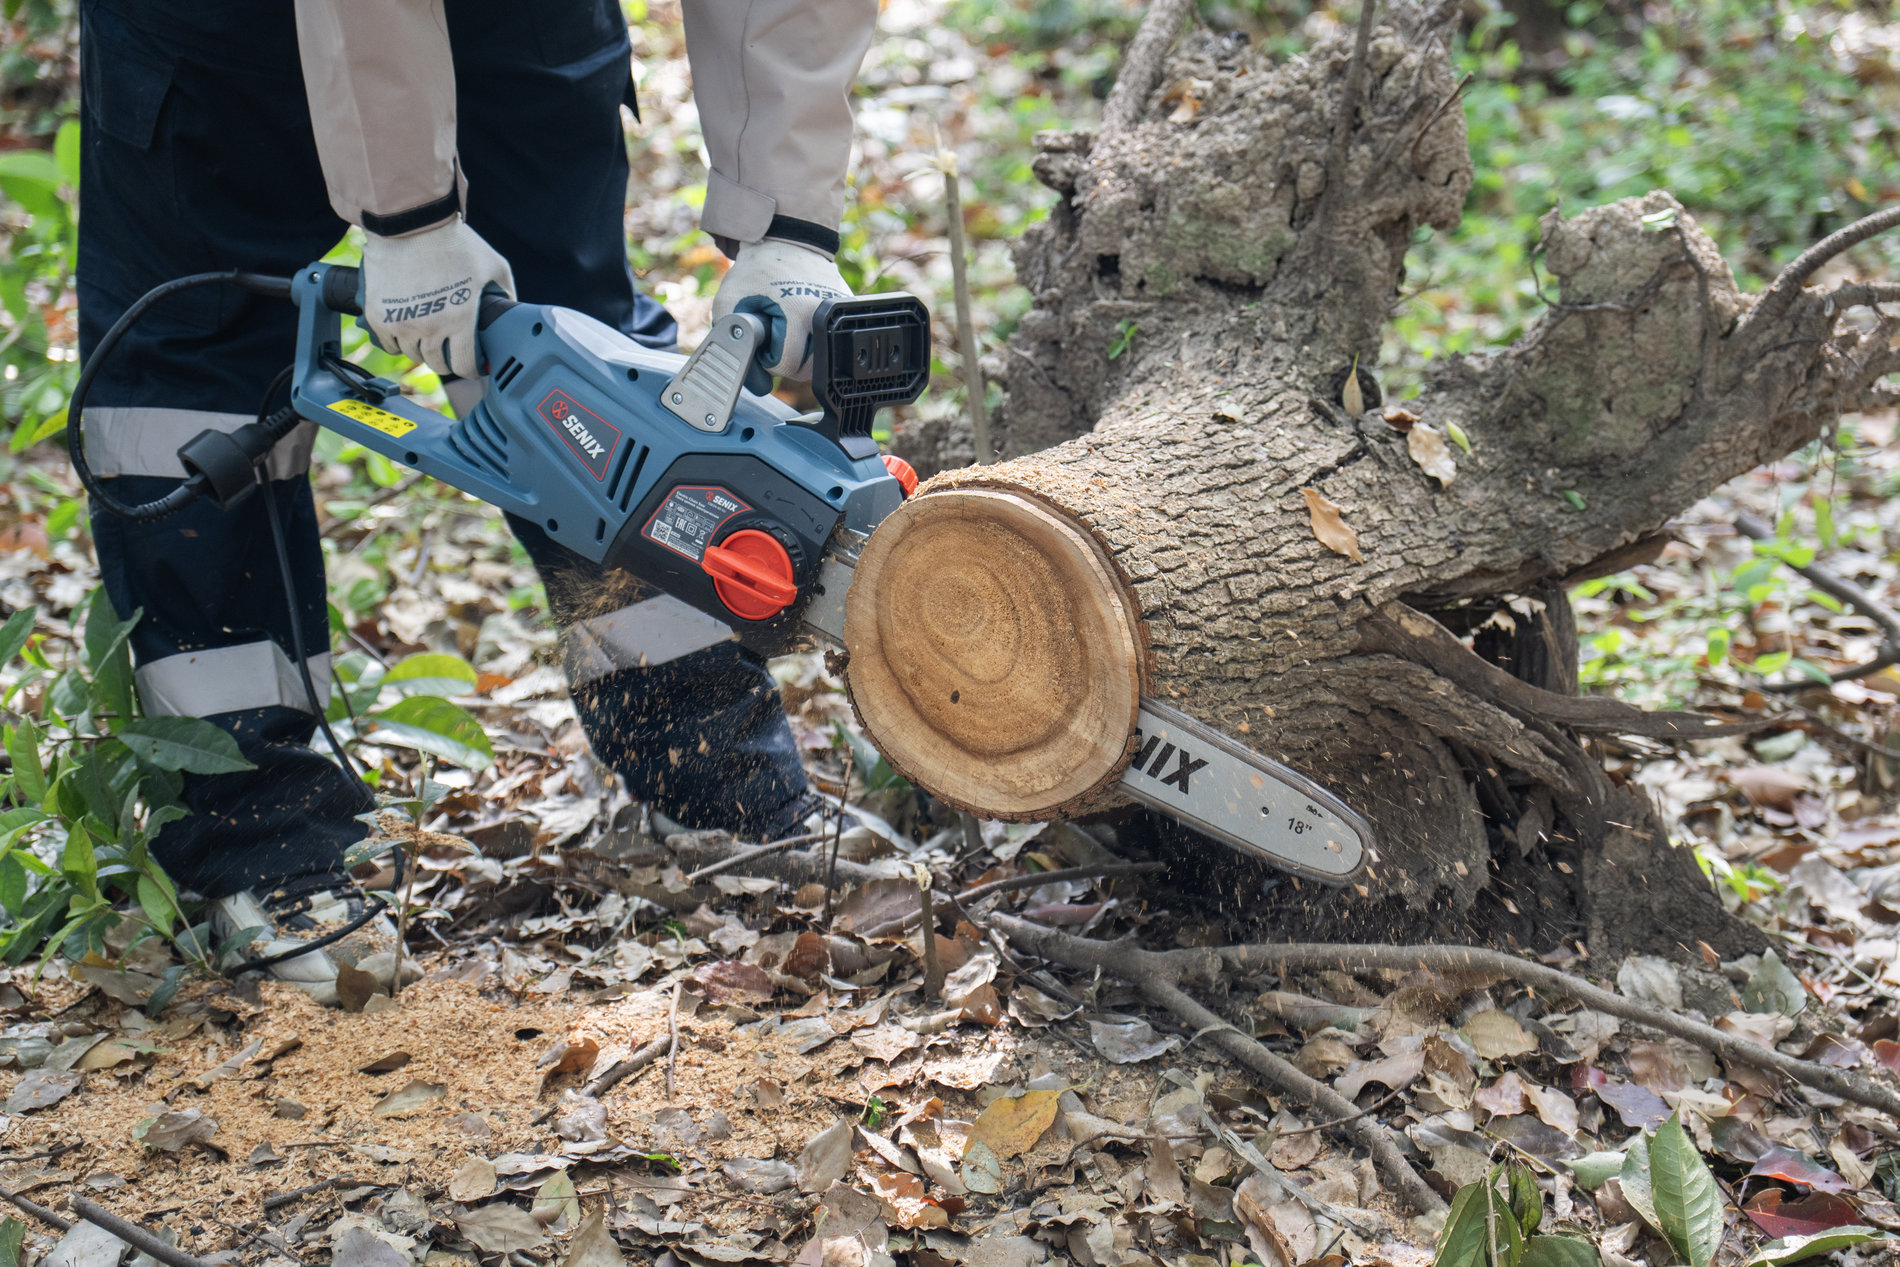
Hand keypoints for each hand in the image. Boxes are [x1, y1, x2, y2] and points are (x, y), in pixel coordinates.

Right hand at [361, 217, 513, 377]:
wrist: (411, 221)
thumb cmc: (454, 242)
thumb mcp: (494, 267)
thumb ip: (506, 294)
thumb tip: (511, 313)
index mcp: (461, 320)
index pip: (465, 366)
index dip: (472, 369)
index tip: (473, 366)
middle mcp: (430, 328)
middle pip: (437, 364)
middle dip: (447, 359)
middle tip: (450, 349)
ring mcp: (401, 323)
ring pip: (412, 355)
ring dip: (422, 349)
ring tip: (428, 336)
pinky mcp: (378, 315)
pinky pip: (388, 344)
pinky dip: (397, 342)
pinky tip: (405, 331)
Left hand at [712, 238, 848, 392]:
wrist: (787, 239)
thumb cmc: (756, 271)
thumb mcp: (729, 302)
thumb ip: (733, 346)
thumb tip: (759, 387)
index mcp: (797, 312)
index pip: (787, 366)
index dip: (768, 359)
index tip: (762, 339)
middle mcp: (824, 315)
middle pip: (809, 370)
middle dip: (787, 361)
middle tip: (774, 336)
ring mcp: (840, 312)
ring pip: (823, 361)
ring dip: (802, 354)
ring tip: (788, 330)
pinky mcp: (847, 309)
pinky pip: (833, 342)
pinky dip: (816, 340)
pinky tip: (802, 322)